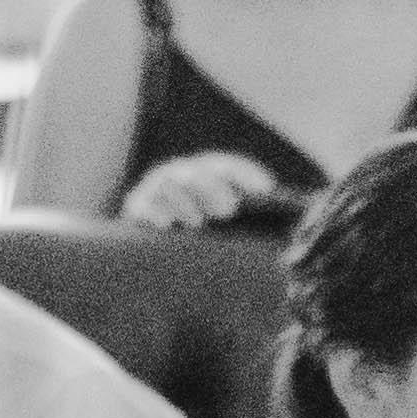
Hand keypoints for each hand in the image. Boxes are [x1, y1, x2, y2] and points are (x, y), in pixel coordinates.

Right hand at [118, 148, 288, 229]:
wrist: (155, 250)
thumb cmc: (207, 237)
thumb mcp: (231, 225)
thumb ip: (251, 218)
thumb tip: (280, 216)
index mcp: (208, 173)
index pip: (229, 166)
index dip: (247, 174)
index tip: (267, 189)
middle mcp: (183, 174)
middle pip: (198, 173)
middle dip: (213, 188)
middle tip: (229, 209)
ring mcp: (158, 187)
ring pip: (169, 185)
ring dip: (184, 202)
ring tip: (198, 222)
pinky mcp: (137, 206)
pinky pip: (143, 206)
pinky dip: (152, 214)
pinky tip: (165, 226)